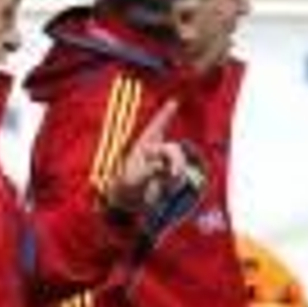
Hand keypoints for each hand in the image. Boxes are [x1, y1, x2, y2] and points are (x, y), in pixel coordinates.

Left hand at [105, 99, 186, 213]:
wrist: (130, 204)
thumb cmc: (125, 188)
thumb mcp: (132, 179)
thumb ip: (148, 170)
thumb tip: (161, 166)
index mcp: (143, 146)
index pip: (156, 127)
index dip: (165, 115)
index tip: (174, 102)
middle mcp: (155, 152)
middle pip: (173, 149)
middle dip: (176, 160)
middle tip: (174, 174)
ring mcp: (164, 164)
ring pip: (180, 161)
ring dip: (178, 172)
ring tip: (169, 185)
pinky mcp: (170, 176)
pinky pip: (181, 174)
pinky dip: (177, 181)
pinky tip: (169, 188)